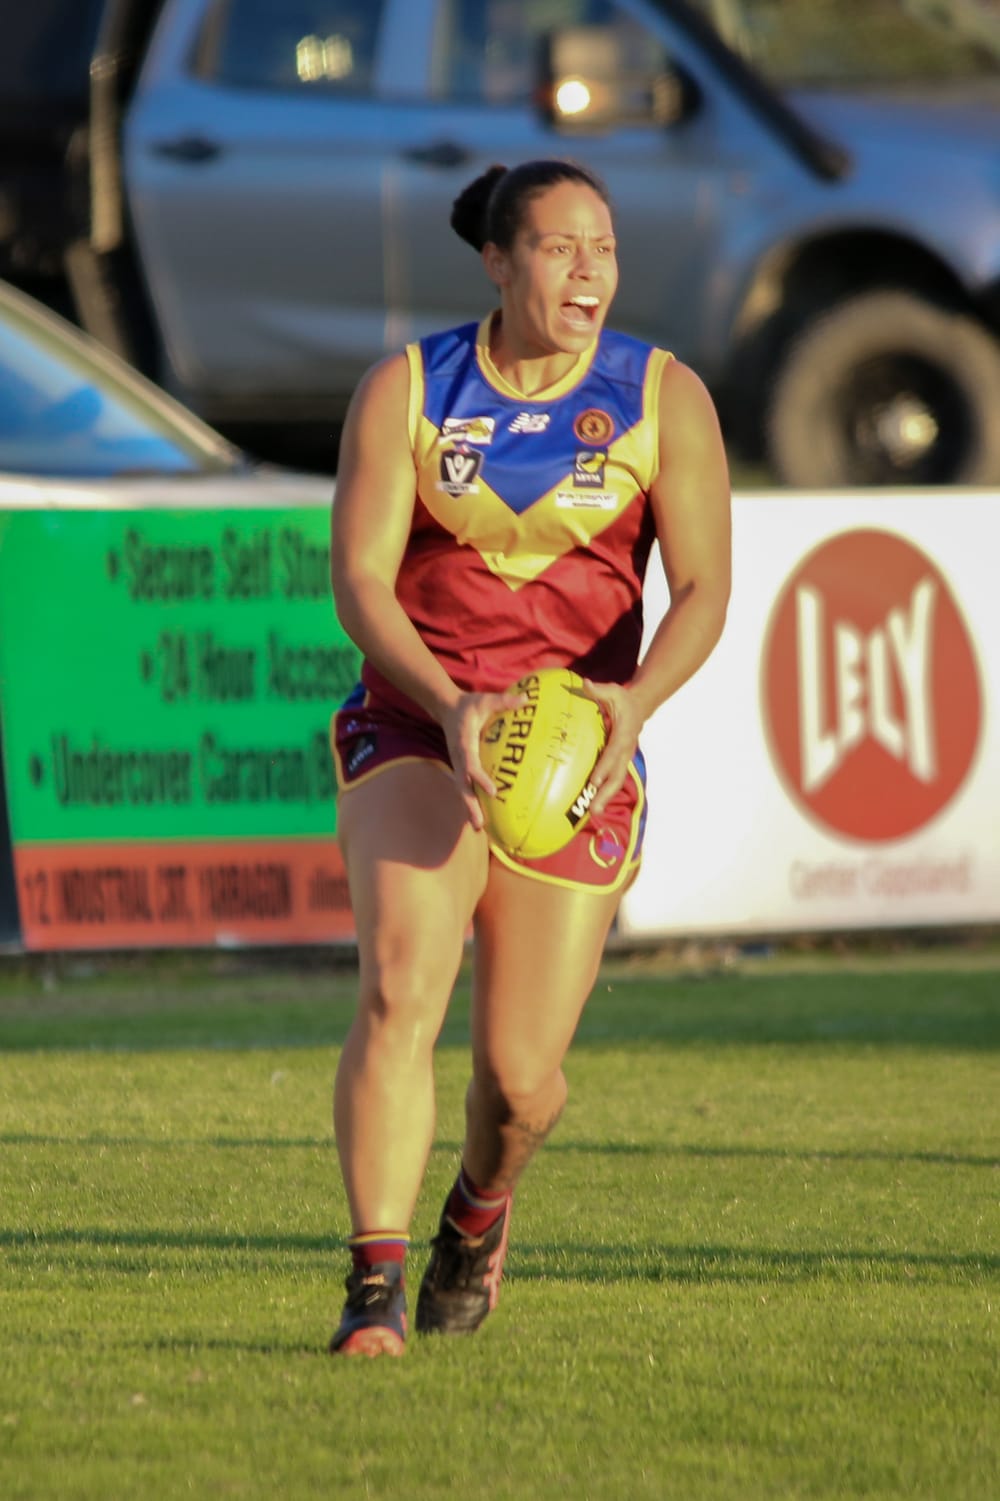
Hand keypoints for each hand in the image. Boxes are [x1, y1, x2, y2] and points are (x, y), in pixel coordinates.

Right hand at [439, 687, 528, 830]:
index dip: (480, 778)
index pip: (471, 764)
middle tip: (479, 825)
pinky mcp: (460, 767)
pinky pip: (466, 787)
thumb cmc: (468, 705)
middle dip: (470, 805)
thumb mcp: (485, 700)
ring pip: (463, 791)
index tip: (493, 792)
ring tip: (479, 829)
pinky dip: (471, 803)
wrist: (445, 708)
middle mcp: (458, 758)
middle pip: (462, 786)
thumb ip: (504, 701)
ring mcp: (458, 764)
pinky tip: (480, 818)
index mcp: (464, 743)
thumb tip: (526, 699)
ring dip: (469, 809)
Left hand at [580, 678, 644, 817]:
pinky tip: (591, 804)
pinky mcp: (619, 762)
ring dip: (605, 797)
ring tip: (593, 813)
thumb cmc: (623, 699)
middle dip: (606, 792)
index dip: (604, 767)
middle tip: (594, 808)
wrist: (640, 707)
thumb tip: (585, 683)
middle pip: (617, 775)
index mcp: (624, 734)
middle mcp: (625, 750)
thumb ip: (599, 690)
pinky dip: (604, 792)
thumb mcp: (613, 691)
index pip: (613, 753)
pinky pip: (612, 779)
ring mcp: (623, 758)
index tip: (594, 780)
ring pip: (616, 781)